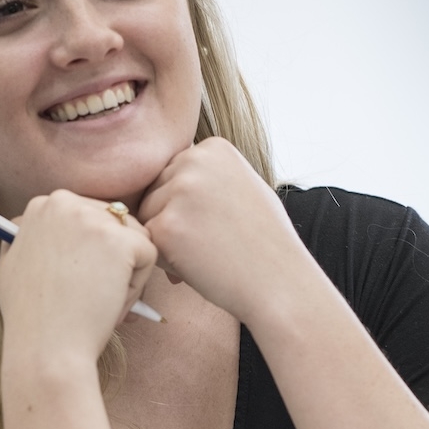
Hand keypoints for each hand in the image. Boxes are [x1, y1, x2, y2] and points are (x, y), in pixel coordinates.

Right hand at [0, 190, 156, 367]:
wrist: (46, 348)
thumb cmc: (29, 317)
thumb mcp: (11, 265)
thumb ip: (26, 238)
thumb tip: (31, 227)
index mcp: (42, 205)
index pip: (86, 214)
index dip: (89, 251)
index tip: (77, 278)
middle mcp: (65, 202)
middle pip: (113, 222)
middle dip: (112, 259)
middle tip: (94, 294)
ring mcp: (93, 219)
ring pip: (133, 237)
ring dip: (126, 271)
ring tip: (102, 300)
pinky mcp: (121, 241)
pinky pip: (147, 256)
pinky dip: (137, 286)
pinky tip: (111, 304)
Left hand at [137, 138, 310, 324]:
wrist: (280, 281)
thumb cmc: (264, 240)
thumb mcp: (242, 184)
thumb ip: (207, 173)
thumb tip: (168, 173)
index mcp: (213, 147)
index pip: (172, 172)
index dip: (188, 204)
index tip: (217, 221)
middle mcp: (194, 160)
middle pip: (155, 191)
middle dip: (173, 219)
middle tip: (211, 241)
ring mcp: (180, 192)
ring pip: (147, 216)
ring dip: (167, 239)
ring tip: (206, 252)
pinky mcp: (166, 226)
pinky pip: (147, 242)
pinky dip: (165, 259)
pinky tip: (198, 265)